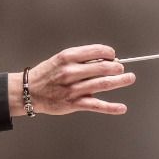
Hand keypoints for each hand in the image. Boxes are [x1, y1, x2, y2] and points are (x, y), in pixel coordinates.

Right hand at [15, 45, 135, 116]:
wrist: (29, 91)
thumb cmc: (46, 74)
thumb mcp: (60, 59)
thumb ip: (81, 59)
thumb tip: (104, 60)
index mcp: (68, 57)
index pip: (96, 51)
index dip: (109, 53)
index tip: (113, 55)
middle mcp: (70, 72)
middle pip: (102, 68)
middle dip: (117, 67)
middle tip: (122, 68)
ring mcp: (72, 89)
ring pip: (102, 84)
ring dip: (120, 81)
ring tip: (129, 78)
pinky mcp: (73, 103)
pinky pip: (96, 105)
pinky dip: (111, 107)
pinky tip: (121, 108)